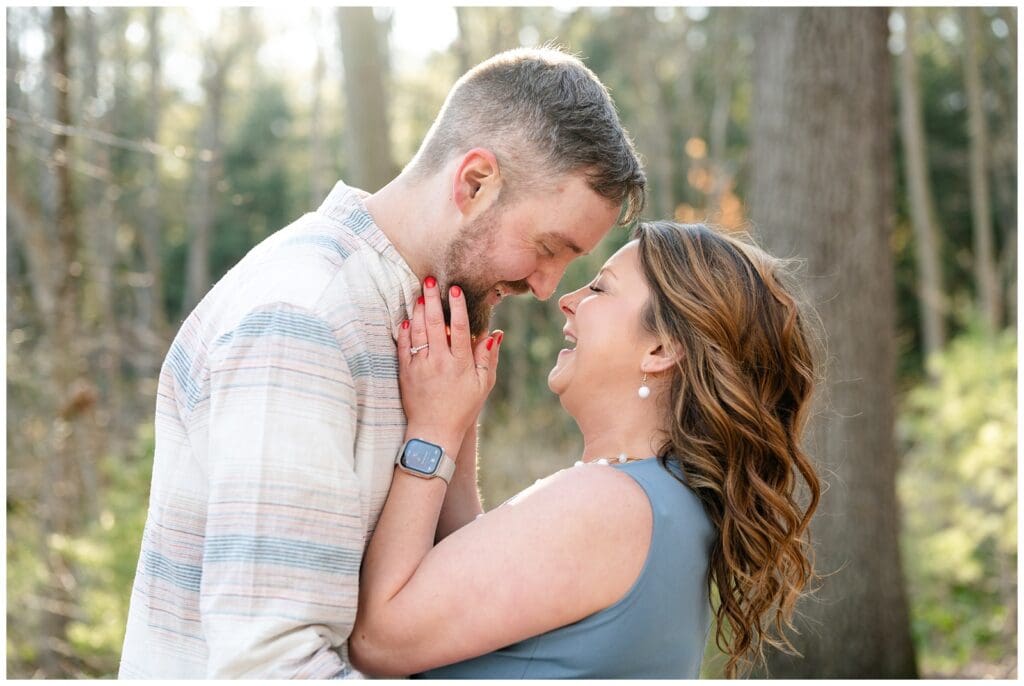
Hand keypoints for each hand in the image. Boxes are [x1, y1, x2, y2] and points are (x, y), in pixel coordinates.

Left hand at [398, 277, 501, 454]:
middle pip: (434, 324)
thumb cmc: (462, 408)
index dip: (457, 307)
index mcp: (460, 363)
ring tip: (419, 294)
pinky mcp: (406, 373)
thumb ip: (489, 358)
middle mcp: (439, 362)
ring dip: (417, 311)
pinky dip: (405, 331)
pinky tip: (406, 318)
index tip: (454, 289)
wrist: (434, 432)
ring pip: (417, 332)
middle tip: (430, 281)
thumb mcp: (483, 385)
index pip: (458, 328)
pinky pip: (404, 347)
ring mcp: (420, 366)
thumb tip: (495, 334)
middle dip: (432, 300)